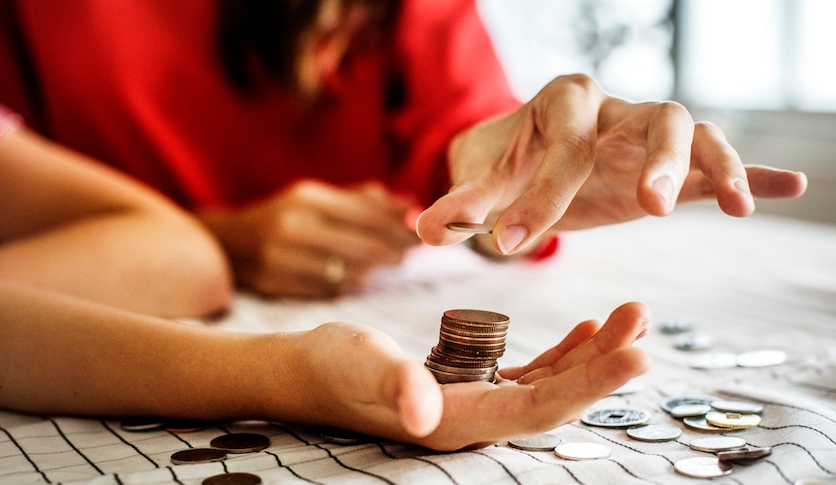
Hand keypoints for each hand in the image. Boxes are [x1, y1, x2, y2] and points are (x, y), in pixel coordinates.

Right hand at [200, 179, 420, 297]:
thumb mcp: (316, 198)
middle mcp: (293, 226)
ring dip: (376, 270)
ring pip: (347, 271)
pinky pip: (327, 289)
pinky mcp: (276, 283)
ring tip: (393, 263)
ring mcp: (282, 258)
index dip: (399, 226)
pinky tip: (362, 278)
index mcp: (307, 199)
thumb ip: (362, 201)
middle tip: (415, 252)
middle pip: (362, 245)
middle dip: (395, 249)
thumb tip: (410, 204)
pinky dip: (351, 284)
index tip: (422, 232)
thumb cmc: (283, 217)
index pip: (366, 214)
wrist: (228, 243)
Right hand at [296, 301, 650, 450]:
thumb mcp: (361, 366)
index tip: (637, 356)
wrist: (309, 371)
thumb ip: (395, 386)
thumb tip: (422, 413)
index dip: (591, 386)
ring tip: (629, 318)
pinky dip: (563, 352)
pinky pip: (529, 373)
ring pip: (551, 383)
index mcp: (458, 422)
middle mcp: (476, 421)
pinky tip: (586, 331)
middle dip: (605, 364)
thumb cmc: (331, 367)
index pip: (539, 409)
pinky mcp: (470, 385)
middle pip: (558, 398)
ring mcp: (476, 404)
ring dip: (593, 354)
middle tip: (643, 321)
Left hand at [416, 74, 807, 254]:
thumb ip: (460, 205)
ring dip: (713, 165)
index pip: (563, 147)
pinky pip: (716, 160)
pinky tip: (786, 187)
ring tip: (732, 206)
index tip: (513, 244)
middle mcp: (613, 109)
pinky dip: (749, 172)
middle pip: (653, 117)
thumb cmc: (506, 165)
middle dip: (655, 158)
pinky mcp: (666, 163)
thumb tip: (423, 229)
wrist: (527, 156)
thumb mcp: (482, 182)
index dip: (539, 196)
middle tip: (649, 207)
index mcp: (563, 104)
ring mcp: (645, 133)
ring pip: (695, 132)